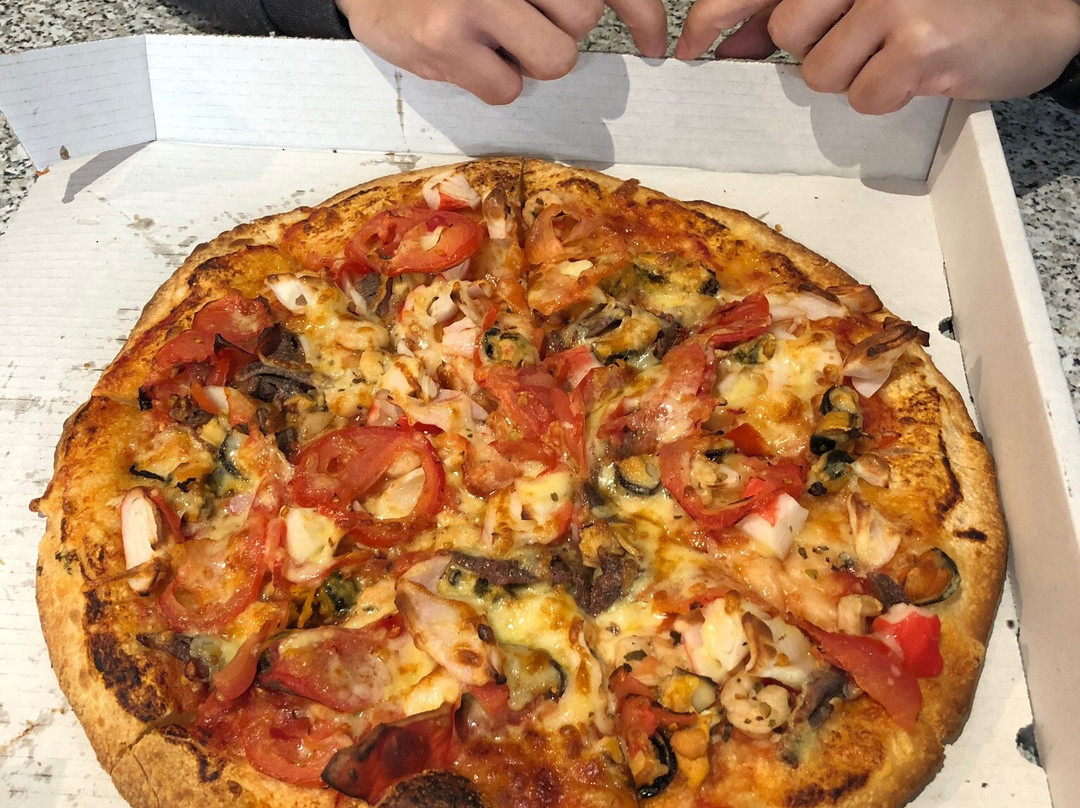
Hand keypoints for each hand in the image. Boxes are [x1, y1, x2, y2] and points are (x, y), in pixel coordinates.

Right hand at [336, 0, 667, 103]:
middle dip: (559, 30)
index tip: (655, 42)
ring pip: (555, 58)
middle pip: (583, 18)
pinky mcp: (446, 38)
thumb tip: (644, 24)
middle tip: (517, 19)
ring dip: (529, 59)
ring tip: (492, 38)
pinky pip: (507, 88)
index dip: (643, 12)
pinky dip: (491, 82)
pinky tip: (463, 55)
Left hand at [674, 0, 1079, 113]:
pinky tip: (921, 72)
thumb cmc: (948, 6)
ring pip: (820, 71)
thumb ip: (801, 12)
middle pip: (786, 32)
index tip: (687, 47)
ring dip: (853, 77)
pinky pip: (863, 97)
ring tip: (899, 55)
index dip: (714, 15)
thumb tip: (727, 41)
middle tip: (866, 43)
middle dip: (814, 52)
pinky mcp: (918, 41)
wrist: (1042, 14)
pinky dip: (886, 99)